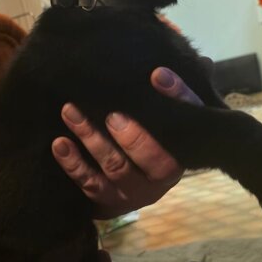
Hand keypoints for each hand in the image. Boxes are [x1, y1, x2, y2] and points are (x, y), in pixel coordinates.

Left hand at [52, 67, 203, 218]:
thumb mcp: (169, 114)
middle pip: (153, 158)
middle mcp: (165, 175)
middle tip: (111, 114)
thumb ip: (180, 92)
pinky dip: (73, 164)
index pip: (187, 123)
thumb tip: (202, 60)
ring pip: (116, 167)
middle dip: (132, 136)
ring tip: (70, 112)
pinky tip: (59, 143)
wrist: (130, 182)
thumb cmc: (154, 136)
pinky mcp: (109, 201)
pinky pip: (90, 184)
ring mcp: (136, 191)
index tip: (157, 74)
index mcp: (184, 151)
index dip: (177, 98)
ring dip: (92, 139)